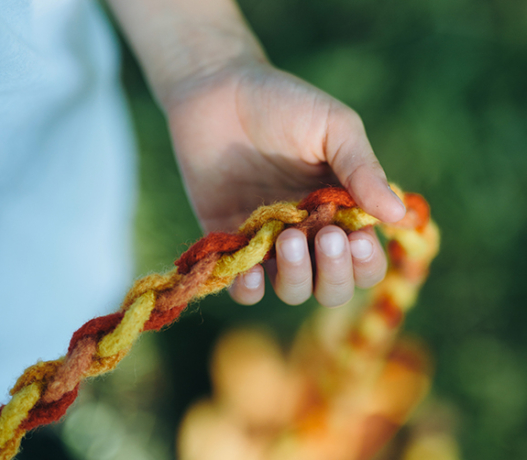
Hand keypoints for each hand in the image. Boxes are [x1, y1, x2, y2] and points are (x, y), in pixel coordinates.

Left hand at [164, 62, 405, 307]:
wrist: (216, 89)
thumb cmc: (282, 101)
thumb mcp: (333, 127)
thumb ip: (362, 169)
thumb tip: (398, 215)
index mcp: (340, 210)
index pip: (363, 259)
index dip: (365, 262)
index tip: (357, 238)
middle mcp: (307, 233)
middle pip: (331, 286)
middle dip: (334, 274)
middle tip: (326, 236)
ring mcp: (267, 241)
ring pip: (291, 289)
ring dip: (296, 278)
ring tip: (288, 240)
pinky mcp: (229, 242)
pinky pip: (242, 286)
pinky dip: (248, 290)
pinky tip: (250, 274)